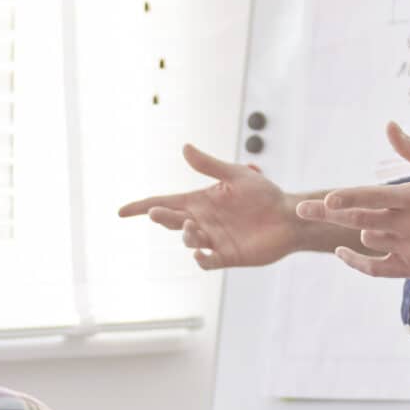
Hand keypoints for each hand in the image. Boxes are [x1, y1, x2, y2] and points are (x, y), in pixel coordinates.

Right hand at [117, 143, 306, 269]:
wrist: (289, 215)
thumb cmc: (264, 193)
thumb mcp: (236, 175)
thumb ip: (209, 166)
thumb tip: (184, 148)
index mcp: (199, 201)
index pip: (163, 203)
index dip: (141, 207)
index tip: (120, 212)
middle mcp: (202, 221)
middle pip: (170, 221)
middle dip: (160, 217)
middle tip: (156, 213)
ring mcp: (213, 240)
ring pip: (187, 240)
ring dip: (185, 234)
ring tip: (191, 226)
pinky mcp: (227, 256)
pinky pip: (207, 262)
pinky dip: (201, 259)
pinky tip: (200, 253)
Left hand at [294, 123, 409, 279]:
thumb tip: (388, 124)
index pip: (374, 197)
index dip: (349, 199)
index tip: (327, 200)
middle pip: (360, 220)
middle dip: (328, 214)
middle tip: (301, 209)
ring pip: (369, 238)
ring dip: (364, 230)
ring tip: (382, 221)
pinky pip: (375, 268)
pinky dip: (356, 262)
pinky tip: (342, 251)